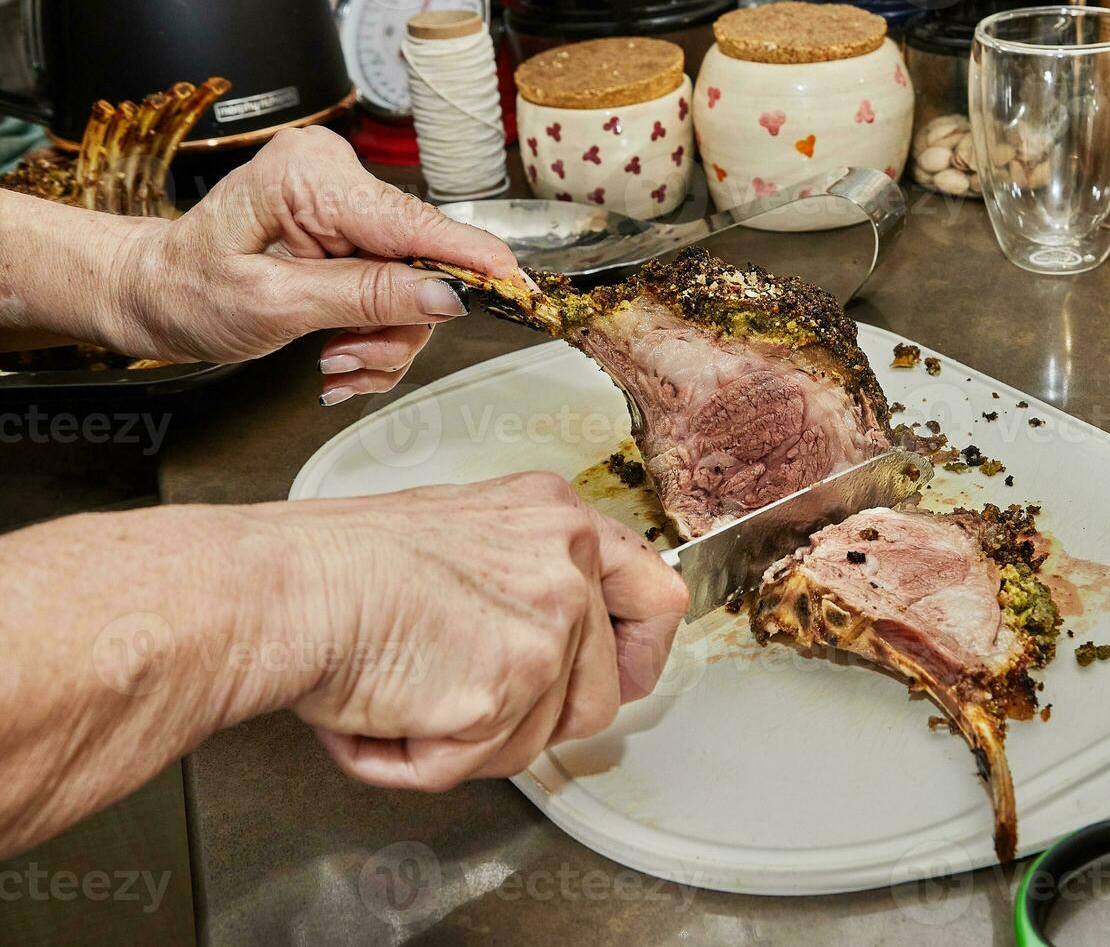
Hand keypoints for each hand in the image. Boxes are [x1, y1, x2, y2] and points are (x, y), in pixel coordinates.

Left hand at [118, 125, 518, 402]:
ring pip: (415, 288)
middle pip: (422, 264)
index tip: (518, 285)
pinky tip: (340, 351)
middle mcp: (337, 179)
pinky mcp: (354, 234)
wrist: (156, 294)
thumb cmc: (190, 289)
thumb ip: (365, 296)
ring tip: (335, 361)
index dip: (471, 259)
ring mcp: (348, 206)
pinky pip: (398, 290)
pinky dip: (376, 334)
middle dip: (396, 325)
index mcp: (310, 176)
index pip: (415, 223)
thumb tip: (444, 293)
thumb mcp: (273, 303)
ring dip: (383, 339)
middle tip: (350, 361)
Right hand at [275, 472, 688, 787]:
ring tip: (405, 692)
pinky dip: (420, 760)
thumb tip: (552, 643)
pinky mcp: (511, 683)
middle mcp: (566, 563)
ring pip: (542, 739)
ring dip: (470, 741)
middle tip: (463, 703)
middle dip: (532, 720)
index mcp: (556, 519)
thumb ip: (523, 581)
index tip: (617, 676)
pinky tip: (382, 710)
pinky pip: (479, 763)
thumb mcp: (460, 537)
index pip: (656, 595)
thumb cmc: (338, 562)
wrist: (281, 587)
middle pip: (600, 693)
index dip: (639, 653)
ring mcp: (547, 623)